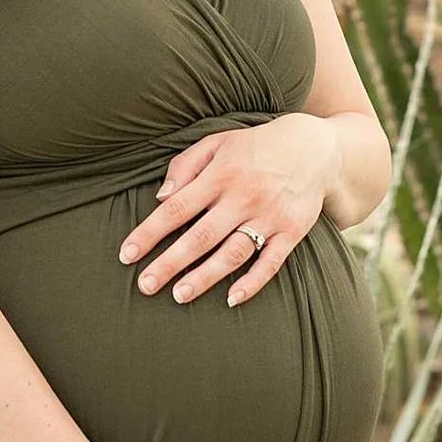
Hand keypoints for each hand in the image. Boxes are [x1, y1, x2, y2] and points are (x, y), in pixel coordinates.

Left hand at [117, 115, 337, 306]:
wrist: (314, 147)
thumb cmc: (254, 147)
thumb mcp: (216, 143)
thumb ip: (185, 167)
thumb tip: (160, 197)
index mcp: (219, 175)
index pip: (176, 209)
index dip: (149, 233)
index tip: (126, 254)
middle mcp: (242, 197)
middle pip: (200, 236)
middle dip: (170, 263)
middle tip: (145, 285)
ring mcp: (269, 216)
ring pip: (233, 252)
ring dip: (205, 276)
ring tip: (180, 296)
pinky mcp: (292, 231)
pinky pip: (272, 262)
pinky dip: (253, 282)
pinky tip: (232, 299)